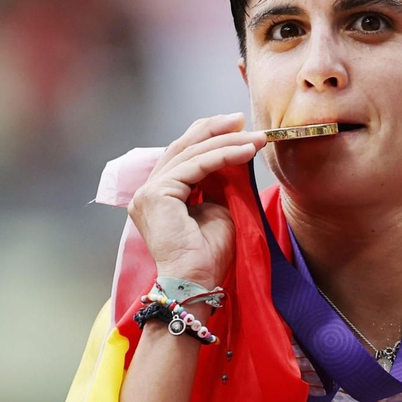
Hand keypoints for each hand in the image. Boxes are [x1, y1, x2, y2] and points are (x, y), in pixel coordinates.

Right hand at [126, 113, 266, 287]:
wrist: (196, 282)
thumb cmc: (208, 256)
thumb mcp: (218, 209)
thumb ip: (218, 184)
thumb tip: (232, 158)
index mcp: (159, 195)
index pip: (182, 156)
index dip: (208, 138)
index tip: (238, 128)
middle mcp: (148, 191)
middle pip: (182, 148)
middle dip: (214, 130)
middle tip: (242, 119)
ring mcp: (149, 192)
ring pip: (191, 154)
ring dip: (225, 141)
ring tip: (254, 136)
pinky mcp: (157, 194)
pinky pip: (195, 166)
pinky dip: (223, 156)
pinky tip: (246, 151)